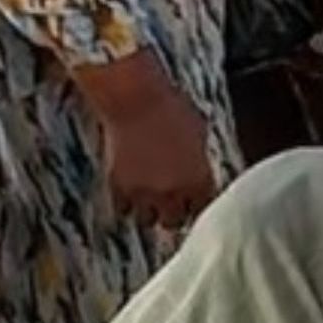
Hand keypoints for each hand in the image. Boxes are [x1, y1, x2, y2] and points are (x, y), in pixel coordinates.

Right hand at [92, 69, 217, 229]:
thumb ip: (200, 161)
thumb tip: (199, 172)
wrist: (136, 100)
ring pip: (148, 221)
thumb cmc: (172, 108)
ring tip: (151, 201)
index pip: (204, 208)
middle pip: (176, 221)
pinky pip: (123, 211)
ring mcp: (144, 192)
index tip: (195, 200)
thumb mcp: (200, 134)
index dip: (198, 204)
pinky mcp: (119, 188)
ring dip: (151, 213)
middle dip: (176, 213)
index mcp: (200, 178)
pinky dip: (128, 205)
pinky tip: (132, 194)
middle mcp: (174, 192)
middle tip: (173, 204)